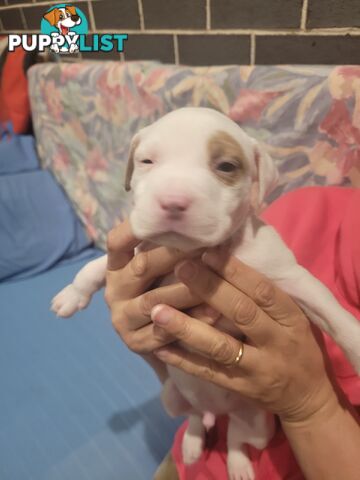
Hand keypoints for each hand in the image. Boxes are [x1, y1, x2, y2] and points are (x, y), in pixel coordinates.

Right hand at [105, 219, 207, 354]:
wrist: (157, 337)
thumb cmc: (164, 290)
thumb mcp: (158, 267)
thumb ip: (164, 245)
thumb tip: (190, 213)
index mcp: (116, 267)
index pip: (117, 242)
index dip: (134, 229)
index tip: (160, 215)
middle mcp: (115, 291)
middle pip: (141, 266)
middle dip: (174, 254)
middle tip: (203, 243)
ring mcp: (123, 318)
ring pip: (154, 301)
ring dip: (185, 289)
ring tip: (213, 280)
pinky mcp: (135, 343)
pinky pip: (165, 332)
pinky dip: (192, 321)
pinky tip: (215, 312)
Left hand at [150, 250, 338, 423]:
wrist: (307, 399)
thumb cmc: (298, 346)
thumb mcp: (293, 318)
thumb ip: (265, 296)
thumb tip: (226, 261)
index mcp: (291, 319)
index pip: (263, 291)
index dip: (235, 271)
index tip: (207, 252)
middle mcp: (276, 343)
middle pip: (241, 313)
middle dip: (209, 288)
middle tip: (180, 268)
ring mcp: (256, 369)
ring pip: (220, 346)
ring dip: (186, 327)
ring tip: (158, 310)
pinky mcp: (238, 389)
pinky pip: (207, 373)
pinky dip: (182, 359)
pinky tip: (158, 345)